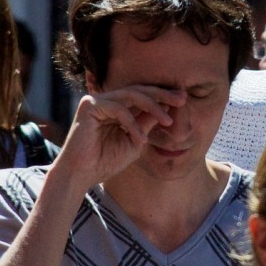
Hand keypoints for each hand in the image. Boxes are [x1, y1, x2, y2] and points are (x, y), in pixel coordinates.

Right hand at [52, 85, 185, 188]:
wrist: (82, 175)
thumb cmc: (105, 162)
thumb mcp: (135, 141)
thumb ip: (147, 124)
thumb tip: (167, 108)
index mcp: (116, 108)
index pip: (141, 96)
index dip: (162, 97)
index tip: (183, 101)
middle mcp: (105, 100)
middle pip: (138, 90)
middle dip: (162, 94)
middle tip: (182, 99)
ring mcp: (96, 101)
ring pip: (131, 95)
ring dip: (153, 107)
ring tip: (168, 121)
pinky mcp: (89, 105)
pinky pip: (118, 108)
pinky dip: (132, 123)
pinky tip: (140, 138)